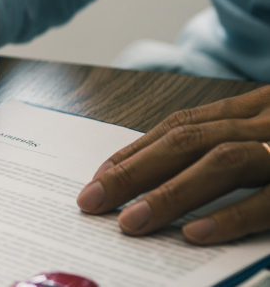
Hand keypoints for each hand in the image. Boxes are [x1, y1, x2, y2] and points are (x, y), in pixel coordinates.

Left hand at [77, 86, 269, 243]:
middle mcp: (264, 124)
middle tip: (93, 201)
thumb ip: (225, 145)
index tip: (97, 180)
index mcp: (252, 111)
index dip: (136, 152)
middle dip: (135, 171)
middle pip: (189, 140)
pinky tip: (193, 233)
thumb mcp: (267, 134)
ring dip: (170, 192)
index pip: (181, 126)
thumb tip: (157, 180)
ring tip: (130, 222)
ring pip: (223, 161)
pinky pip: (267, 201)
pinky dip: (229, 216)